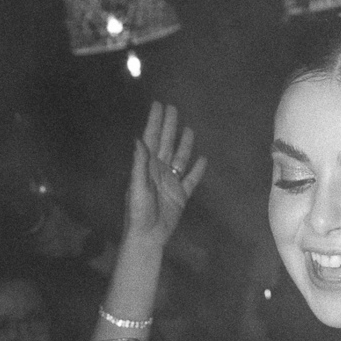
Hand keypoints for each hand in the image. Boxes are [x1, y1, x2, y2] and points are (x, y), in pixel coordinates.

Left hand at [123, 102, 206, 248]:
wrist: (148, 235)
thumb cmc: (138, 212)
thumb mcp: (137, 187)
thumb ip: (139, 164)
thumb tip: (139, 139)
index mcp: (147, 166)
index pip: (151, 139)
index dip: (154, 122)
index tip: (158, 105)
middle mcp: (159, 170)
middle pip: (166, 143)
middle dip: (169, 126)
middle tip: (173, 108)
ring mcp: (171, 182)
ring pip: (180, 158)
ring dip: (184, 143)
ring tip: (189, 129)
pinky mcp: (181, 195)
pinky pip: (191, 179)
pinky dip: (197, 170)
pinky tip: (203, 159)